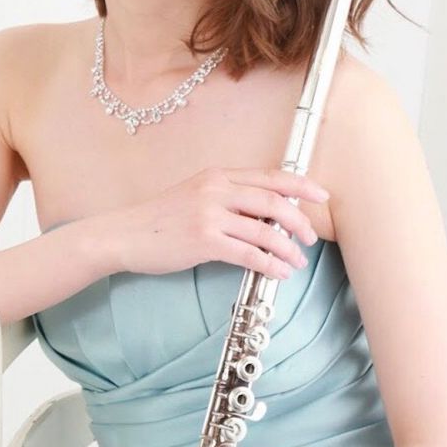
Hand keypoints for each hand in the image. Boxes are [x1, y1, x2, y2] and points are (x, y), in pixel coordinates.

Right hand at [89, 166, 326, 278]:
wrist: (125, 234)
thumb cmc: (160, 219)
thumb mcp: (195, 195)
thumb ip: (227, 197)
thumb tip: (265, 213)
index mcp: (217, 175)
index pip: (269, 175)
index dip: (300, 184)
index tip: (321, 195)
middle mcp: (216, 189)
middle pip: (273, 200)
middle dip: (299, 220)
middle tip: (310, 238)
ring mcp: (209, 214)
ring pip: (265, 229)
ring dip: (287, 248)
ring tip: (297, 261)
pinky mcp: (203, 240)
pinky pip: (248, 253)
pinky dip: (270, 264)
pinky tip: (278, 272)